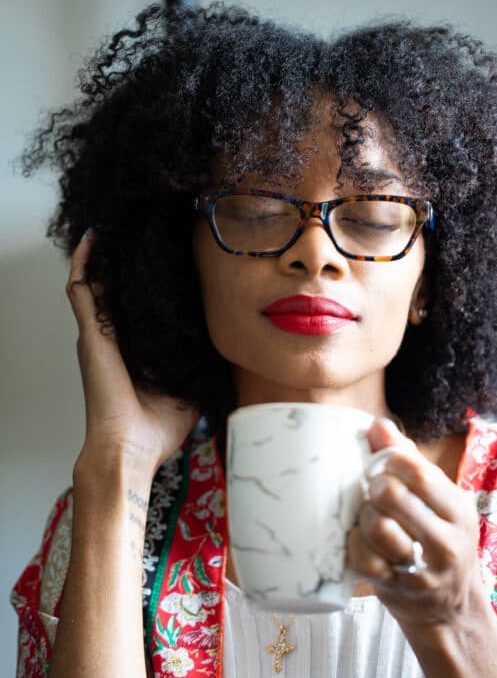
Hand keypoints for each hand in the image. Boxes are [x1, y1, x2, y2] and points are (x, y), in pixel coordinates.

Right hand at [67, 231, 199, 485]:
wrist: (131, 451)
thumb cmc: (157, 430)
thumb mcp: (191, 392)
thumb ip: (204, 371)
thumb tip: (234, 355)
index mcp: (132, 351)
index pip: (138, 308)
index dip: (148, 284)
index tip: (169, 260)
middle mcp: (112, 340)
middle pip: (115, 290)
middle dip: (125, 263)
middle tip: (144, 233)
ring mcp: (98, 336)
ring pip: (95, 283)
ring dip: (104, 255)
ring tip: (115, 225)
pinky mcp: (91, 335)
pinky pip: (81, 290)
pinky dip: (84, 263)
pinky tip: (92, 238)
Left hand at [347, 417, 480, 637]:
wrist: (450, 611)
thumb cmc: (437, 542)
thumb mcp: (438, 503)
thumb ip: (409, 461)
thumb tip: (378, 424)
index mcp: (459, 510)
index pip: (420, 472)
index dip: (390, 461)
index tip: (381, 465)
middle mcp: (449, 541)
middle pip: (394, 496)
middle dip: (373, 488)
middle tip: (371, 491)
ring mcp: (426, 571)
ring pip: (378, 528)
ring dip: (363, 518)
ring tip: (367, 517)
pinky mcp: (400, 591)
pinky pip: (364, 560)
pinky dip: (355, 546)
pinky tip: (360, 542)